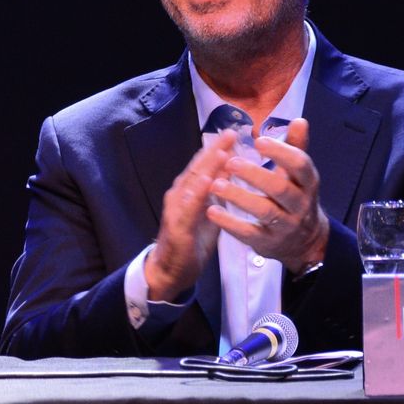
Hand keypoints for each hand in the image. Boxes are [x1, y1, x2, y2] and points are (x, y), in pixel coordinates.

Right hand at [143, 129, 233, 300]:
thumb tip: (231, 174)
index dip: (218, 149)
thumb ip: (217, 195)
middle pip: (198, 167)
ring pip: (192, 182)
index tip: (234, 134)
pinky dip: (198, 192)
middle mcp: (179, 194)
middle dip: (214, 150)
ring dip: (206, 166)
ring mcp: (176, 208)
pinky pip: (188, 206)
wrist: (170, 270)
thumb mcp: (209, 214)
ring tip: (222, 151)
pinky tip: (208, 181)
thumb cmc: (190, 242)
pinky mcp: (177, 225)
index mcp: (189, 191)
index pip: (203, 165)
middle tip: (231, 133)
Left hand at [205, 118, 328, 272]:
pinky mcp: (269, 242)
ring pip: (264, 211)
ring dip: (239, 197)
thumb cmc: (296, 196)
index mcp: (307, 182)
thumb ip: (295, 147)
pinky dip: (230, 224)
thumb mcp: (299, 174)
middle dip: (255, 175)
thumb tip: (300, 120)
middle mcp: (300, 204)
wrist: (305, 242)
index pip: (300, 164)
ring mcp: (285, 225)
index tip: (258, 141)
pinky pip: (250, 234)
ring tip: (216, 184)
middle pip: (280, 188)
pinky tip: (212, 211)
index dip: (281, 152)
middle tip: (231, 163)